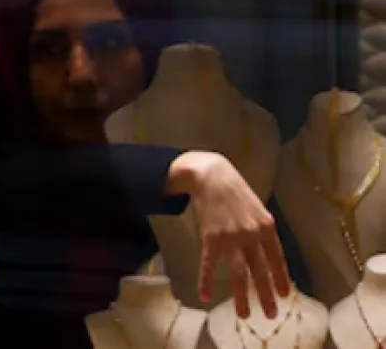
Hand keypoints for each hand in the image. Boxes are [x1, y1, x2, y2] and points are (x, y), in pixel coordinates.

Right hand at [167, 150, 289, 318]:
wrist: (210, 174)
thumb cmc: (234, 189)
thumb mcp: (256, 207)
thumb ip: (261, 229)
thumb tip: (265, 250)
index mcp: (266, 227)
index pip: (277, 259)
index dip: (280, 278)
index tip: (284, 295)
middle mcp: (251, 235)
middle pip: (260, 271)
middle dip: (266, 295)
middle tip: (271, 314)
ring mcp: (231, 238)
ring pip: (239, 273)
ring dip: (242, 296)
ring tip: (245, 314)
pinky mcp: (210, 238)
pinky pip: (209, 264)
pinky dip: (206, 281)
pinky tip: (205, 295)